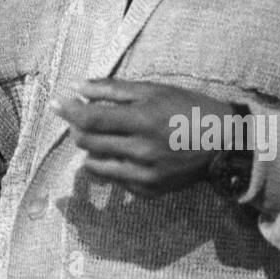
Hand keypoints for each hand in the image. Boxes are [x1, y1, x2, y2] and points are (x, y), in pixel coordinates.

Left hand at [51, 80, 236, 198]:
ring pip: (95, 165)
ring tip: (105, 136)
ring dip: (91, 149)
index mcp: (142, 120)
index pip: (90, 120)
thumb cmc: (187, 109)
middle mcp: (141, 151)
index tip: (55, 103)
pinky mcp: (148, 191)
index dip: (68, 111)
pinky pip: (115, 180)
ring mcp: (144, 175)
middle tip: (85, 118)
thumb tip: (78, 87)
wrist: (224, 144)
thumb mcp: (154, 90)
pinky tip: (125, 153)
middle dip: (78, 129)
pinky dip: (112, 165)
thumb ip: (113, 89)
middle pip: (88, 143)